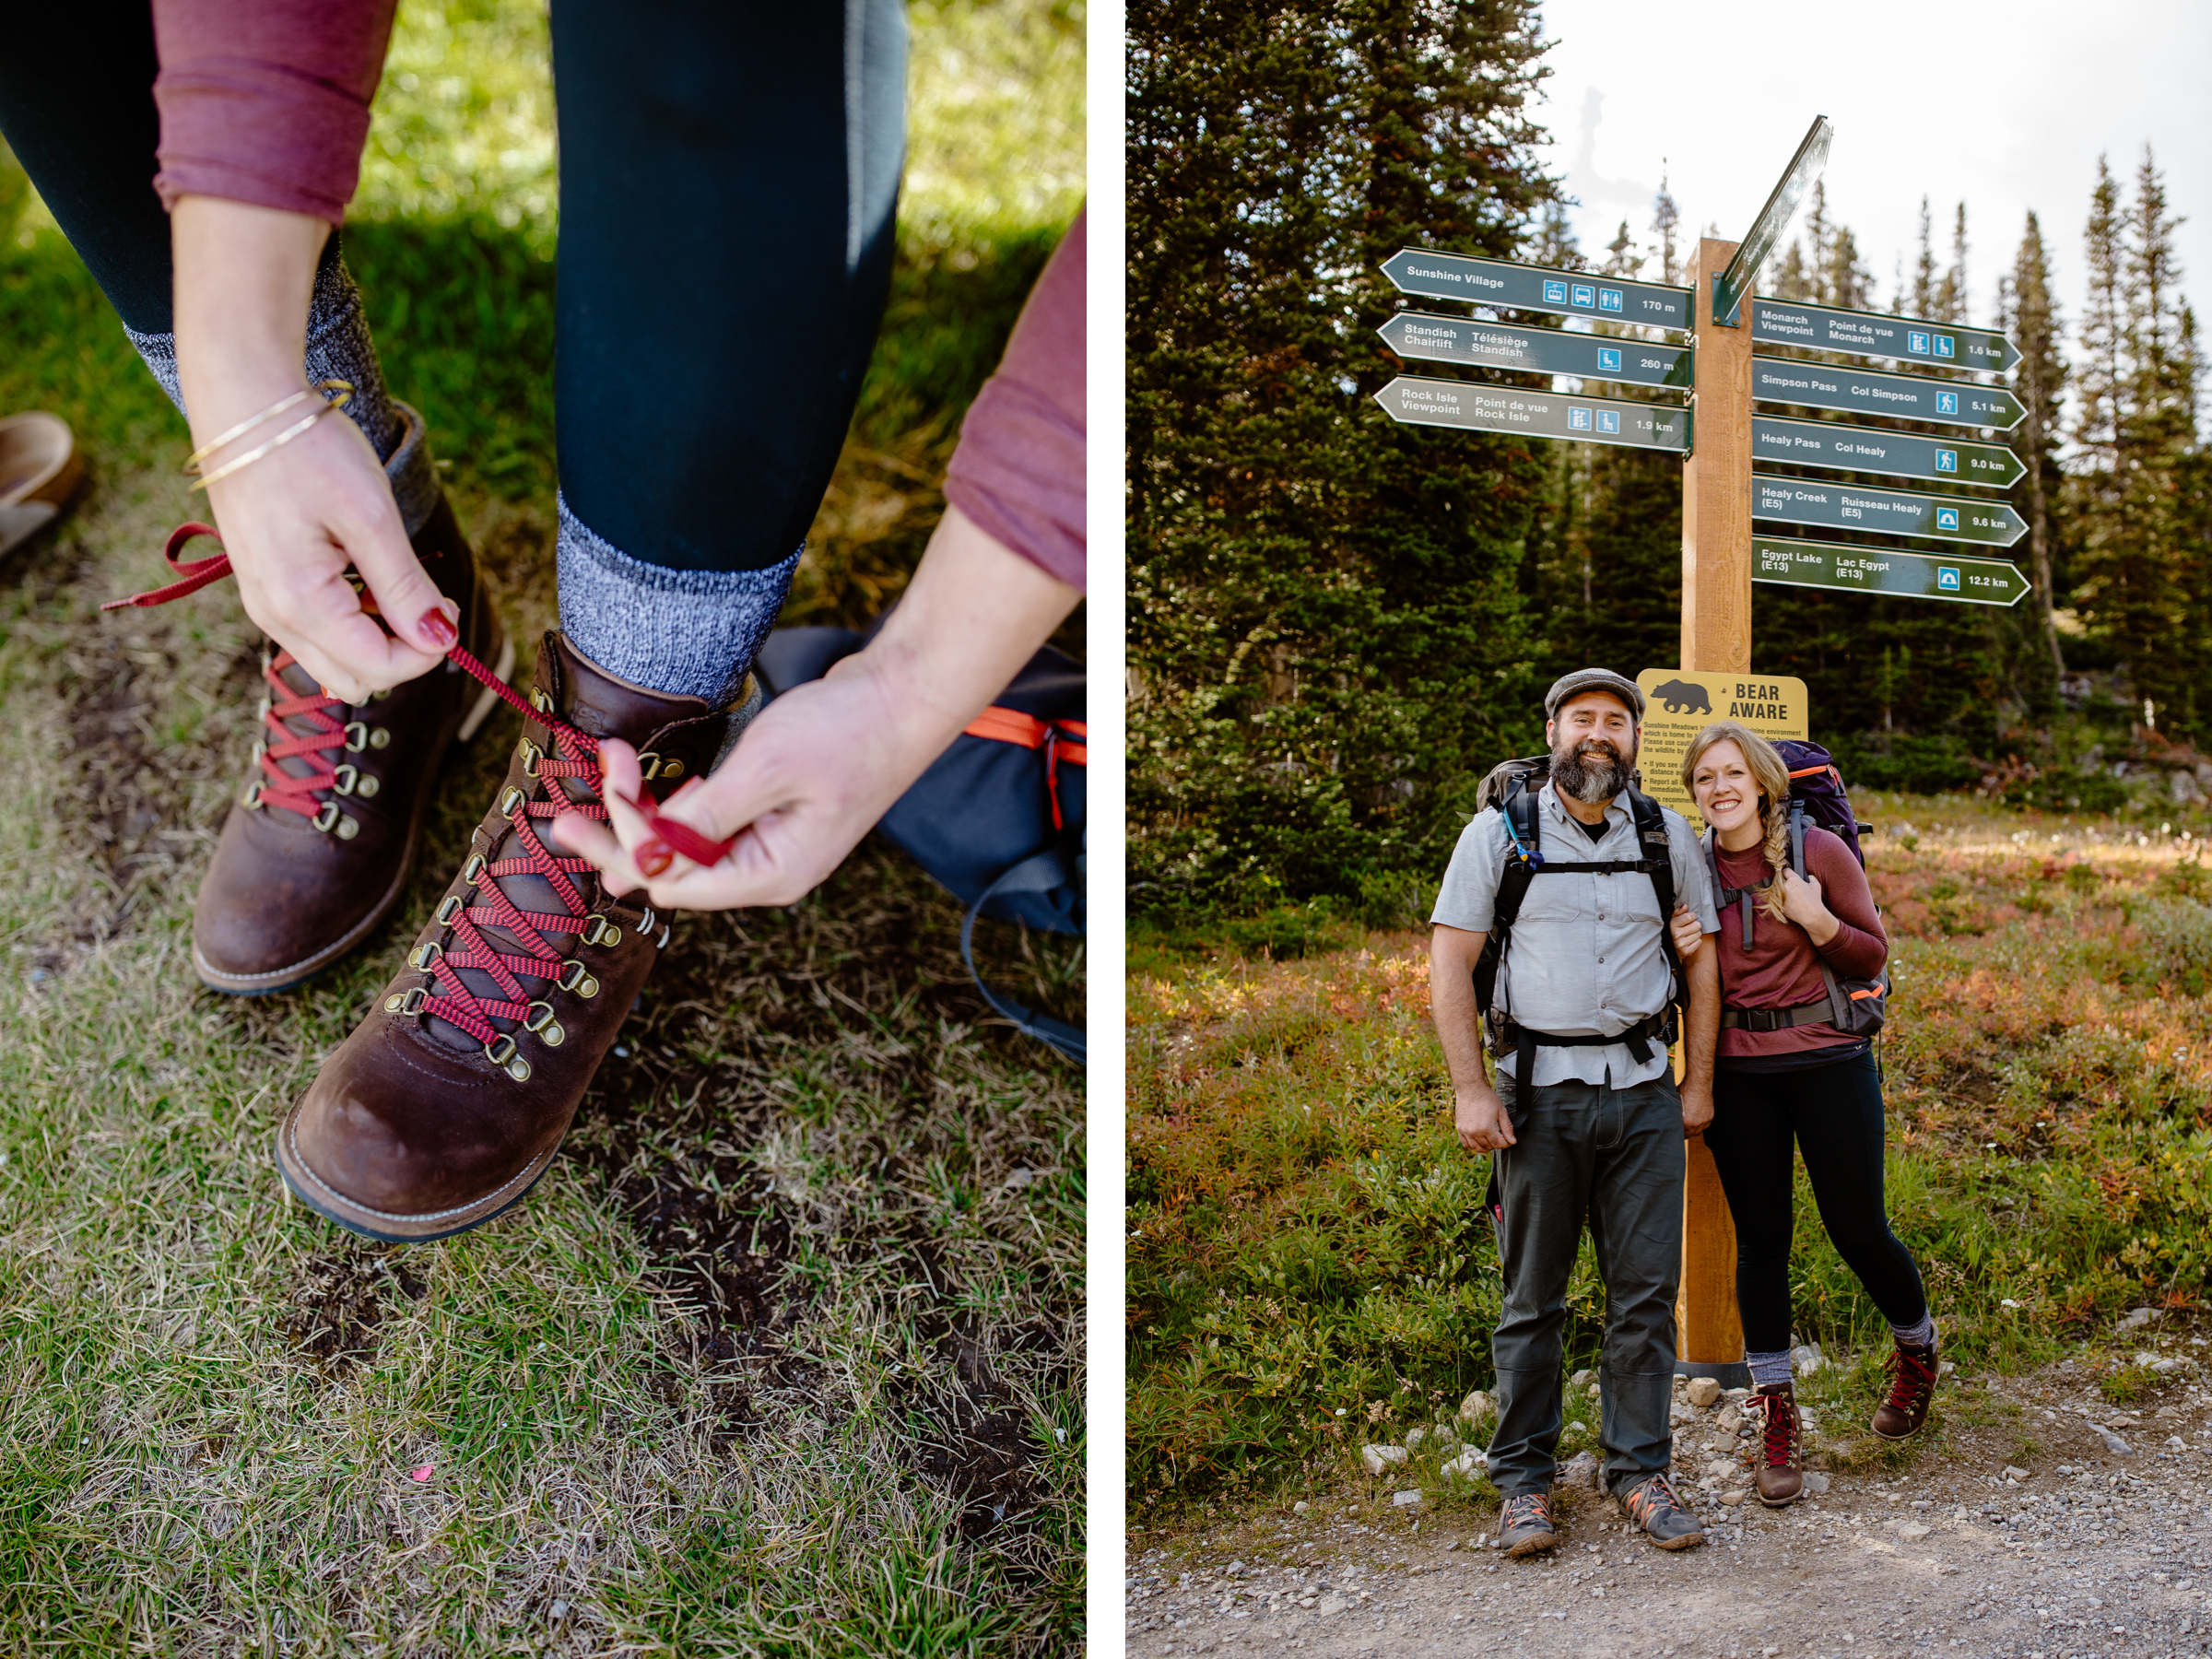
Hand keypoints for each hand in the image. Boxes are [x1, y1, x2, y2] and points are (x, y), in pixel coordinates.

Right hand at [198, 409, 453, 701]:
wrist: (245, 405)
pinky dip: (352, 620)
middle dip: (402, 652)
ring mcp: (266, 606)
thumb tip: (441, 639)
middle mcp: (274, 618)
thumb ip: (404, 587)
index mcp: (299, 604)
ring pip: (337, 661)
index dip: (426, 649)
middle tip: (425, 597)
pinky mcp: (267, 589)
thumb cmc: (308, 452)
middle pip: (357, 679)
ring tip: (392, 577)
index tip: (447, 604)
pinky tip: (363, 572)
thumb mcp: (372, 518)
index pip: (379, 670)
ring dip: (377, 636)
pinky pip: (318, 633)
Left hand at [553, 652, 922, 911]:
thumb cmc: (848, 731)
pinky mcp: (768, 817)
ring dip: (643, 812)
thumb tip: (645, 853)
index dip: (625, 842)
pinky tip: (651, 781)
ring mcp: (769, 845)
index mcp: (773, 873)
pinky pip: (704, 827)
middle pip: (673, 873)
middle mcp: (768, 871)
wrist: (903, 695)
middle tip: (567, 808)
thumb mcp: (768, 768)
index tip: (599, 787)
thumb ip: (705, 816)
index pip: (675, 880)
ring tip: (616, 762)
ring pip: (684, 849)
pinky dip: (671, 804)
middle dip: (621, 833)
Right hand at [1455, 1084, 1515, 1152]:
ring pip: (1477, 1148)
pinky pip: (1466, 1144)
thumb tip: (1512, 1141)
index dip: (1506, 1144)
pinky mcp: (1460, 1128)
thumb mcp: (1501, 1111)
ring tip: (1491, 1141)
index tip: (1509, 1141)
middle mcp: (1475, 1132)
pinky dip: (1473, 1145)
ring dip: (1486, 1147)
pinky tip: (1479, 1140)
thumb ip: (1507, 1128)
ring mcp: (1466, 1131)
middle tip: (1501, 1138)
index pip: (1498, 1144)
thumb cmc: (1486, 1097)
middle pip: (1488, 1146)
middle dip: (1497, 1144)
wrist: (1470, 1089)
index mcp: (1487, 1128)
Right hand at [1669, 902, 1704, 960]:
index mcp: (1672, 925)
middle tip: (1689, 928)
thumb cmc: (1671, 931)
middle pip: (1697, 925)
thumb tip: (1685, 906)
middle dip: (1694, 925)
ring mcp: (1681, 944)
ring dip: (1695, 934)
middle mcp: (1676, 935)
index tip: (1688, 919)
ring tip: (1688, 935)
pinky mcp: (1686, 952)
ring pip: (1699, 934)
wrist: (1668, 950)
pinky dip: (1696, 942)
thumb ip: (1678, 912)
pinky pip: (1699, 942)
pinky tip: (1689, 941)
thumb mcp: (1671, 920)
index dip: (1692, 916)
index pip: (1690, 916)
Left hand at [1679, 1081, 1713, 1134]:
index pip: (1681, 1133)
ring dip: (1693, 1130)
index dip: (1677, 1132)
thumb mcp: (1675, 1103)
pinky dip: (1701, 1125)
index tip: (1675, 1131)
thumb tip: (1671, 1118)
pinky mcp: (1710, 1116)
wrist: (1699, 1083)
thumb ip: (1674, 1114)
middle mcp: (1696, 1123)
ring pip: (1698, 1131)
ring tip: (1688, 1127)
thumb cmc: (1686, 1090)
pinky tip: (1696, 1122)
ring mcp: (1705, 1120)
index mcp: (1686, 1122)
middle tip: (1681, 1131)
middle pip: (1690, 1134)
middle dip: (1685, 1133)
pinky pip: (1705, 1126)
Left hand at [1777, 866, 1835, 940]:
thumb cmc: (1814, 900)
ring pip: (1776, 889)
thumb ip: (1810, 878)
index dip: (1788, 872)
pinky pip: (1776, 899)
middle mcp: (1784, 886)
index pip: (1785, 871)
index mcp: (1793, 880)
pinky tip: (1788, 901)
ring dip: (1781, 890)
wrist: (1811, 915)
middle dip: (1784, 882)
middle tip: (1791, 887)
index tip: (1788, 874)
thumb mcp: (1816, 885)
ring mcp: (1779, 896)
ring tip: (1790, 895)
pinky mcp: (1778, 904)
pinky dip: (1780, 899)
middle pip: (1780, 880)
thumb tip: (1807, 876)